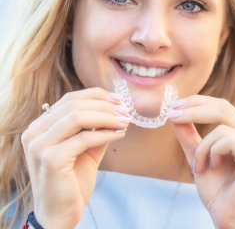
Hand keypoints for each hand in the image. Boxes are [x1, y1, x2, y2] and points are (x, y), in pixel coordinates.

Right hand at [21, 88, 129, 228]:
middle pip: (73, 104)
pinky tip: (120, 134)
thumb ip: (95, 128)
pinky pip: (84, 138)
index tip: (118, 99)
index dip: (95, 95)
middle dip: (104, 105)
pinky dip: (106, 134)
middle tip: (125, 110)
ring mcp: (39, 145)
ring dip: (106, 116)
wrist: (60, 215)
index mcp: (39, 127)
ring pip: (77, 117)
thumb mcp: (85, 148)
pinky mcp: (51, 159)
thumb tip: (116, 109)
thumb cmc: (72, 181)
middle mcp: (34, 132)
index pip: (69, 99)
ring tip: (125, 121)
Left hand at [168, 96, 234, 228]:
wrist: (225, 216)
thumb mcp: (196, 153)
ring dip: (202, 147)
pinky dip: (212, 152)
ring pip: (221, 127)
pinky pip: (228, 140)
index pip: (222, 105)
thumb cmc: (215, 187)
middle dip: (193, 110)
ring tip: (199, 165)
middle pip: (223, 108)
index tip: (174, 106)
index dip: (197, 102)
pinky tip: (212, 167)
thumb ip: (188, 133)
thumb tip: (175, 111)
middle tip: (173, 116)